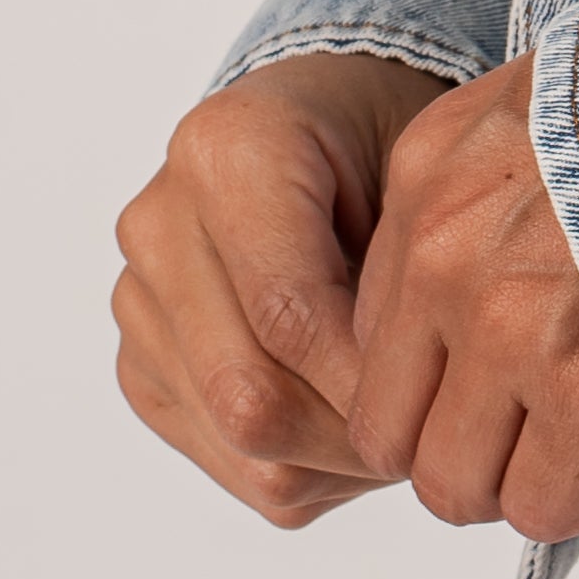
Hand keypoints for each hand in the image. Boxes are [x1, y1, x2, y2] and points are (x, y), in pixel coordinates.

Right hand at [114, 51, 447, 530]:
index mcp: (225, 151)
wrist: (323, 115)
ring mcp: (139, 302)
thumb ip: (404, 272)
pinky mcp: (141, 365)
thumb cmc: (385, 131)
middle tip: (429, 434)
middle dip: (351, 435)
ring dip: (332, 459)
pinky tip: (350, 418)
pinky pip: (225, 460)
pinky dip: (302, 463)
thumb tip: (410, 412)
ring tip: (399, 420)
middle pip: (247, 395)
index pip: (290, 314)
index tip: (439, 403)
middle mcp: (159, 226)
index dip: (369, 380)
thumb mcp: (418, 167)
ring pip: (237, 443)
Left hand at [349, 51, 578, 540]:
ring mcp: (509, 329)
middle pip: (393, 432)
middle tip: (539, 424)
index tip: (506, 368)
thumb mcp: (561, 93)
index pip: (375, 334)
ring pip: (456, 485)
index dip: (444, 371)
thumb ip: (508, 175)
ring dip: (523, 478)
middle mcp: (448, 257)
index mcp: (433, 174)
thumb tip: (511, 262)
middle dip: (465, 445)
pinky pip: (544, 507)